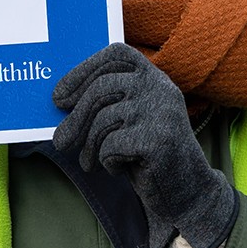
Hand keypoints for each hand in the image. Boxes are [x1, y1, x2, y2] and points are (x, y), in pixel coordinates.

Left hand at [52, 44, 236, 247]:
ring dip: (89, 146)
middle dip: (75, 118)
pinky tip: (119, 169)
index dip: (83, 70)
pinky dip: (107, 162)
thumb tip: (60, 100)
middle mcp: (161, 87)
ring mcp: (162, 112)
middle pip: (101, 88)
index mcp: (155, 77)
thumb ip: (106, 103)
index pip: (117, 55)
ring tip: (89, 163)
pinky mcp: (159, 139)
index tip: (59, 97)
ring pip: (103, 119)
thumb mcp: (129, 121)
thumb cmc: (149, 155)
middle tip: (60, 142)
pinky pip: (111, 146)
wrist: (186, 192)